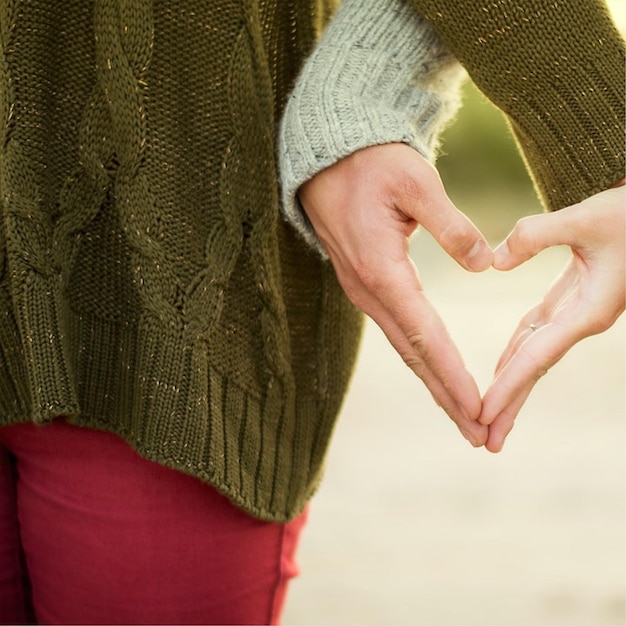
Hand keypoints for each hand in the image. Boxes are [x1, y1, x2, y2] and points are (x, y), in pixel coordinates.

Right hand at [299, 143, 492, 445]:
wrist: (325, 160)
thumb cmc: (370, 164)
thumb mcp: (415, 182)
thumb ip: (451, 225)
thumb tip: (483, 265)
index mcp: (382, 270)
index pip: (425, 334)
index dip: (453, 374)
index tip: (478, 408)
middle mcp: (369, 290)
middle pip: (413, 355)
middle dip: (446, 396)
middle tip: (478, 434)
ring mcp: (363, 291)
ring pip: (404, 348)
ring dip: (434, 383)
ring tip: (463, 415)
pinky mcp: (365, 285)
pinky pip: (397, 331)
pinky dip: (420, 358)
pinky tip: (435, 372)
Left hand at [480, 182, 625, 451]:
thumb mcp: (586, 218)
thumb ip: (537, 235)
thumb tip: (494, 263)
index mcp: (589, 311)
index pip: (537, 357)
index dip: (507, 387)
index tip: (481, 414)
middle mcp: (582, 321)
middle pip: (535, 370)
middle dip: (509, 406)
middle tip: (483, 442)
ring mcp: (578, 313)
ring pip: (535, 355)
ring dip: (512, 385)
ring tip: (488, 417)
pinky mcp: (572, 299)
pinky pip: (537, 333)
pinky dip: (518, 352)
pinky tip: (502, 367)